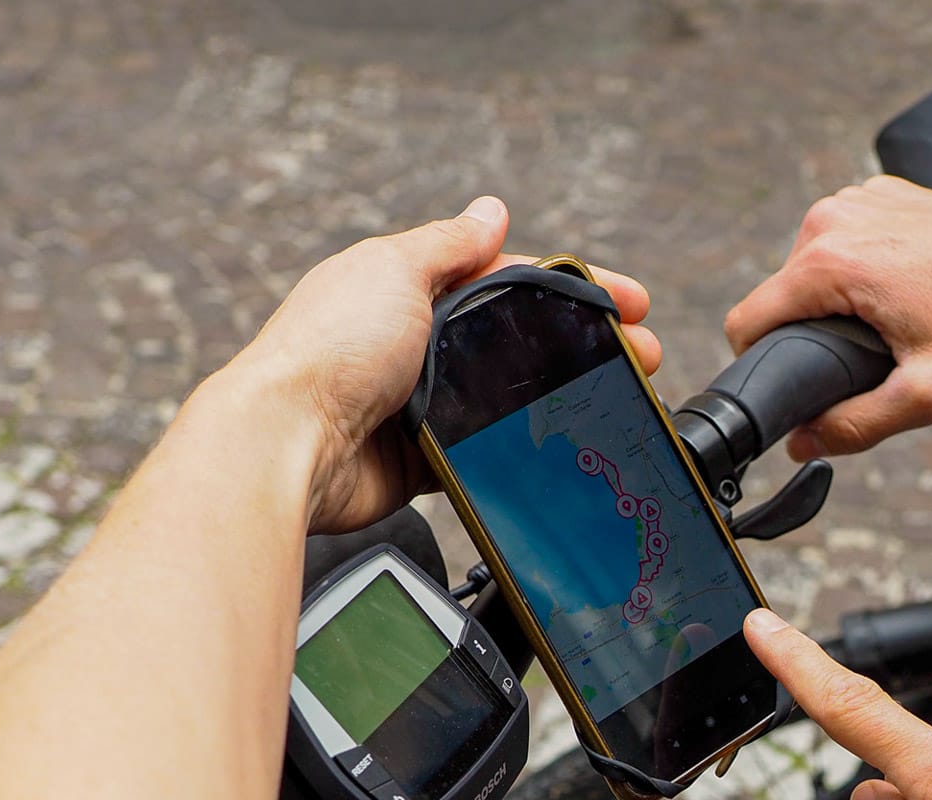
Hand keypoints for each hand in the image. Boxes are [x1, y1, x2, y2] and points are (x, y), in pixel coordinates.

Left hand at [224, 196, 662, 533]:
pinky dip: (523, 447)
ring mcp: (419, 401)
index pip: (512, 278)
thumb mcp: (394, 270)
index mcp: (410, 285)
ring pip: (510, 396)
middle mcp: (415, 341)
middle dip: (587, 347)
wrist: (288, 444)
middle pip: (520, 340)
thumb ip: (449, 245)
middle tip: (643, 358)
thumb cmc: (329, 351)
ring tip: (620, 404)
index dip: (576, 287)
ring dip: (566, 398)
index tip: (631, 303)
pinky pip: (484, 449)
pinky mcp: (419, 456)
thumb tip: (490, 210)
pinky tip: (566, 445)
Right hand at [724, 176, 931, 459]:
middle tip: (872, 350)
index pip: (748, 319)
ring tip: (894, 316)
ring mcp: (856, 198)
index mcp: (830, 262)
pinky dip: (862, 265)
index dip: (760, 360)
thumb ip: (854, 425)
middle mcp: (833, 219)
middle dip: (811, 328)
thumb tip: (802, 441)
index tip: (798, 378)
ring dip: (837, 297)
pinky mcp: (879, 192)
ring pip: (810, 266)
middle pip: (781, 294)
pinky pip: (844, 239)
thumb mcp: (924, 393)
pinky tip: (905, 284)